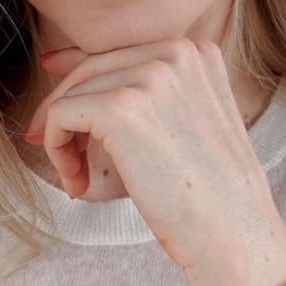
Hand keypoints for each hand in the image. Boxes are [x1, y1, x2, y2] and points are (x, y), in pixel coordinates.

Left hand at [22, 38, 285, 285]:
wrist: (233, 234)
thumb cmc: (209, 194)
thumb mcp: (187, 122)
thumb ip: (147, 93)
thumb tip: (70, 67)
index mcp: (196, 51)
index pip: (118, 53)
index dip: (78, 80)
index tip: (52, 110)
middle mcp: (176, 52)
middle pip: (90, 70)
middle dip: (62, 112)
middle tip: (56, 152)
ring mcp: (151, 76)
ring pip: (71, 95)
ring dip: (62, 141)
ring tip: (78, 179)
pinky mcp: (120, 108)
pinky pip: (59, 116)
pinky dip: (57, 151)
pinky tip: (78, 184)